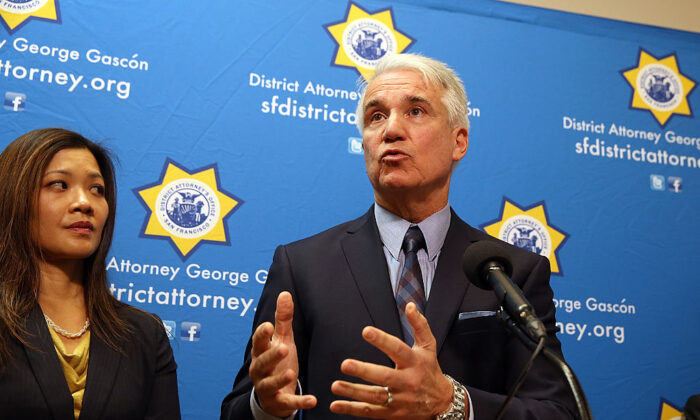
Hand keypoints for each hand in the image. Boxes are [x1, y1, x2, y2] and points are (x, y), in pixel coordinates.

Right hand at [249, 291, 316, 416]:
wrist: (273, 395)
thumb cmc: (277, 361)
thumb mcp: (282, 339)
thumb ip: (283, 318)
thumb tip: (285, 293)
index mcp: (260, 353)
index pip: (258, 342)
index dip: (262, 335)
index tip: (269, 326)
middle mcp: (260, 370)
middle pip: (262, 362)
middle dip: (271, 355)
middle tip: (284, 348)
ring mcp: (267, 387)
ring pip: (270, 383)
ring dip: (280, 378)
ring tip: (292, 373)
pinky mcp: (279, 402)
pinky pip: (288, 402)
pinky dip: (299, 402)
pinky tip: (312, 399)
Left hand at [330, 303, 459, 418]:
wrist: (442, 402)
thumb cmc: (430, 369)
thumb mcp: (429, 346)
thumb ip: (419, 325)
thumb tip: (410, 306)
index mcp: (414, 362)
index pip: (397, 349)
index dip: (382, 340)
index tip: (366, 331)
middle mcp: (407, 381)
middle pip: (384, 376)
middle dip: (364, 371)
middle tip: (345, 364)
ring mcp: (399, 399)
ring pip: (375, 396)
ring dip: (354, 392)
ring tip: (336, 385)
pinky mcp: (392, 413)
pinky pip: (370, 411)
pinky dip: (352, 409)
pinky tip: (336, 404)